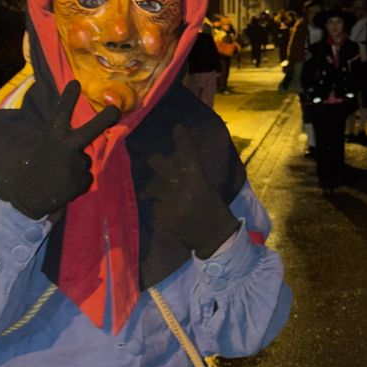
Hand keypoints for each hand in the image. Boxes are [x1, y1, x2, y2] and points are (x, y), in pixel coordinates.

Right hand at [0, 81, 119, 217]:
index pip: (62, 112)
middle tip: (115, 110)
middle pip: (91, 130)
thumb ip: (60, 144)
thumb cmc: (32, 170)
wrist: (25, 196)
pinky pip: (86, 178)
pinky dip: (78, 182)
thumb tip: (83, 148)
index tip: (76, 83)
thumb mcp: (42, 149)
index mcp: (52, 136)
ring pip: (86, 161)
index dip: (69, 97)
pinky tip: (64, 185)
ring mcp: (76, 164)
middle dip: (105, 119)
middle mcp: (67, 147)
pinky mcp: (81, 181)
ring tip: (60, 175)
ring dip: (77, 167)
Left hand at [139, 125, 238, 258]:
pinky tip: (169, 210)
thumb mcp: (209, 189)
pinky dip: (160, 205)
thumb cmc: (216, 212)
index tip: (177, 128)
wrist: (214, 238)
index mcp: (198, 180)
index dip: (182, 140)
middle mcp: (181, 189)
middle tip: (150, 155)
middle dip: (154, 159)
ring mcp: (170, 203)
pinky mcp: (163, 216)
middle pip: (161, 167)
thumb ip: (194, 177)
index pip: (188, 155)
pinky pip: (156, 204)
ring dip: (157, 187)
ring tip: (164, 191)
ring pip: (155, 187)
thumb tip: (181, 164)